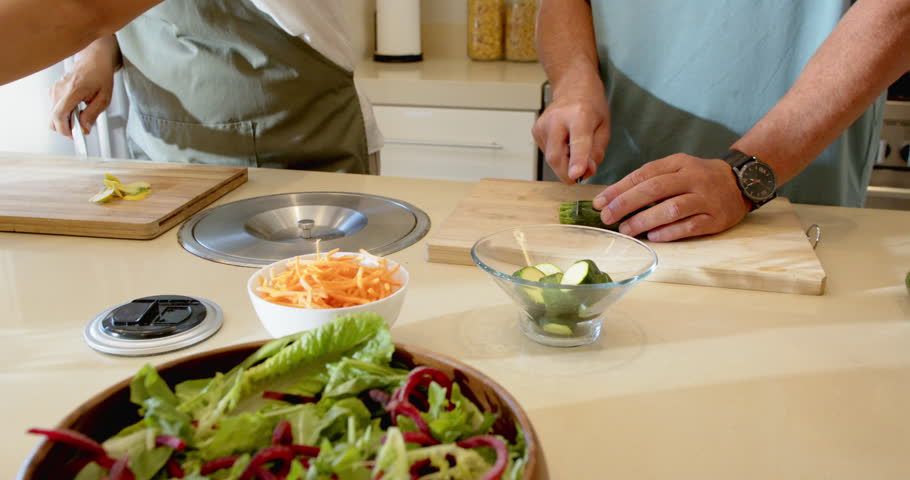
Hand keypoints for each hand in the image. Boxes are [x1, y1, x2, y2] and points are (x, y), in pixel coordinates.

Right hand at [49, 44, 116, 138]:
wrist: (94, 60)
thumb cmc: (100, 76)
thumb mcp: (104, 98)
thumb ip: (92, 114)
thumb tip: (84, 128)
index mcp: (72, 91)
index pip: (59, 115)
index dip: (65, 129)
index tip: (74, 136)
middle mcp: (59, 90)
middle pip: (53, 118)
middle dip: (65, 128)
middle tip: (80, 129)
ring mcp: (54, 90)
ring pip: (53, 115)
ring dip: (65, 121)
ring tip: (81, 117)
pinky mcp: (53, 91)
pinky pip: (55, 109)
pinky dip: (64, 114)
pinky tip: (76, 110)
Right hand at [531, 80, 609, 182]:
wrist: (572, 88)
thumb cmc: (591, 107)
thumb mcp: (604, 128)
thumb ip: (596, 152)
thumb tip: (585, 172)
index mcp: (579, 114)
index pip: (578, 141)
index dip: (577, 160)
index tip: (576, 175)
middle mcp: (556, 119)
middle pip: (556, 156)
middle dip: (568, 173)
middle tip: (581, 173)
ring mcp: (542, 124)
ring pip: (550, 158)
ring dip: (564, 164)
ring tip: (574, 149)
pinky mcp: (536, 131)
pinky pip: (547, 153)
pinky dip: (558, 156)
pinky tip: (565, 143)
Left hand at [592, 154, 752, 241]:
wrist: (742, 181)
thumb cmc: (699, 178)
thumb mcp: (677, 168)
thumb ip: (650, 180)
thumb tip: (614, 198)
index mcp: (679, 163)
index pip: (644, 173)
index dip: (619, 188)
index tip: (600, 202)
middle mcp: (693, 178)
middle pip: (655, 189)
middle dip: (626, 203)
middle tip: (607, 217)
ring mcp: (706, 198)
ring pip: (672, 208)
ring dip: (645, 220)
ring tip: (626, 229)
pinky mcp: (717, 218)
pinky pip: (690, 226)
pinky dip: (670, 232)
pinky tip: (653, 236)